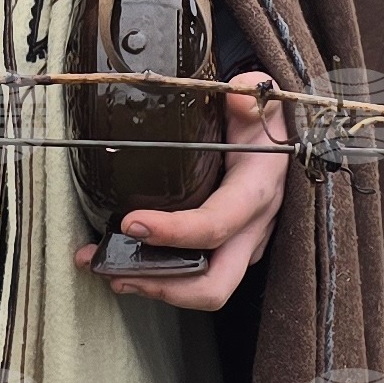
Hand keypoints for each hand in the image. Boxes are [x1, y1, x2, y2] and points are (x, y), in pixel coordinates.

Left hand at [75, 71, 290, 309]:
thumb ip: (250, 93)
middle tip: (114, 271)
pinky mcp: (227, 250)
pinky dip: (156, 275)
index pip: (218, 225)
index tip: (130, 223)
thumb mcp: (263, 98)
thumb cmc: (264, 117)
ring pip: (203, 289)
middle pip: (215, 285)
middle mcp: (253, 229)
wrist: (281, 134)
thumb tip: (237, 97)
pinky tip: (118, 261)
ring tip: (102, 267)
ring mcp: (242, 245)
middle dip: (162, 286)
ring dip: (151, 286)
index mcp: (257, 191)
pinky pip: (195, 276)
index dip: (175, 232)